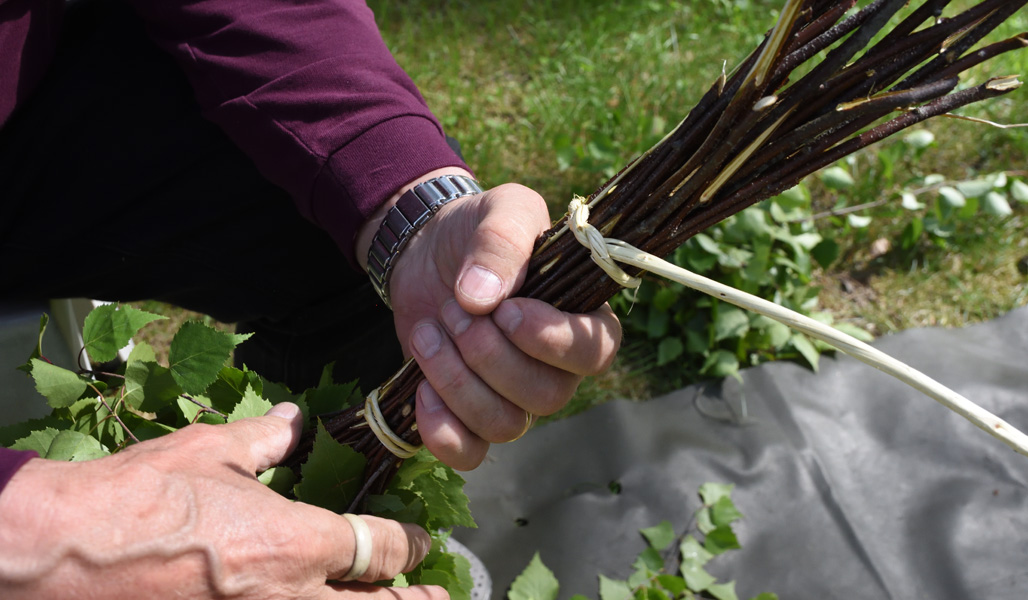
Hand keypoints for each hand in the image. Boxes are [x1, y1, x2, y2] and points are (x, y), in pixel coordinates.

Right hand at [0, 404, 445, 599]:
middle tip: (438, 598)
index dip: (410, 544)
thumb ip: (265, 440)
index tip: (421, 540)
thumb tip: (291, 420)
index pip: (382, 548)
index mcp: (298, 542)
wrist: (66, 551)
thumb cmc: (140, 497)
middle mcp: (292, 597)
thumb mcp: (212, 452)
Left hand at [364, 170, 621, 469]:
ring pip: (504, 424)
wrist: (425, 249)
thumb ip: (500, 242)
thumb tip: (482, 297)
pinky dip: (442, 431)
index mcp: (579, 316)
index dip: (553, 341)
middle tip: (454, 308)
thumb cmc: (477, 228)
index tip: (507, 310)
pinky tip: (420, 389)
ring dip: (457, 382)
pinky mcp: (468, 414)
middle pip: (545, 395)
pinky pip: (469, 452)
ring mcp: (512, 396)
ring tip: (428, 333)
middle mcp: (555, 367)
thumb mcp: (498, 210)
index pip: (595, 351)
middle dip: (488, 354)